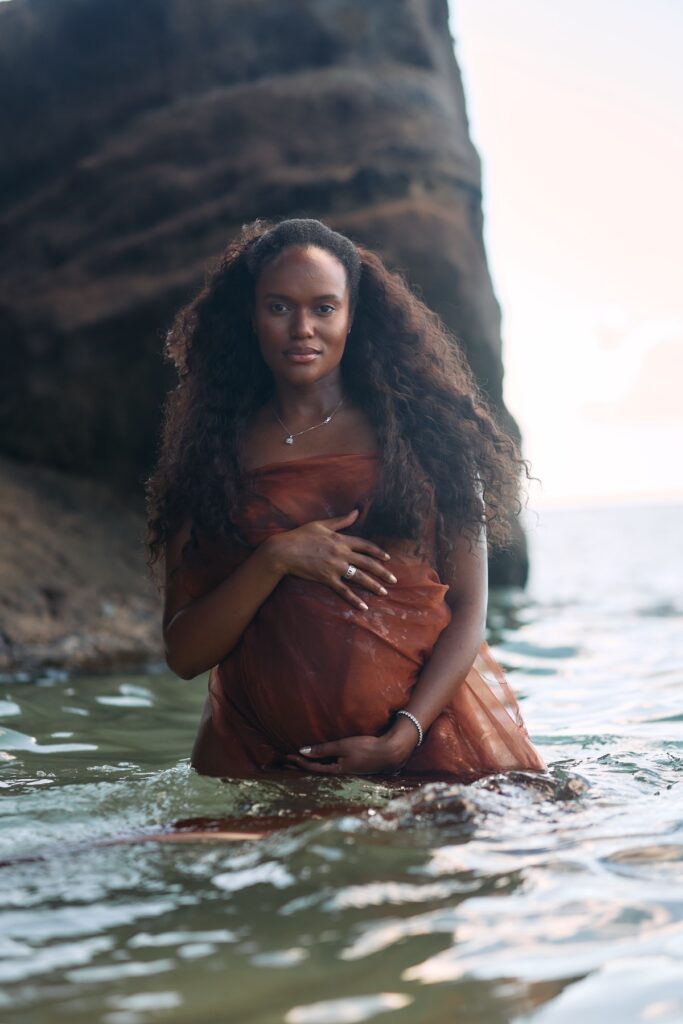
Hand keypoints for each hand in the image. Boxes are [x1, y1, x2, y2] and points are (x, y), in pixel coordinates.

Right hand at [263, 508, 397, 610]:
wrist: (284, 551)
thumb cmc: (300, 535)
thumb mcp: (321, 524)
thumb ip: (341, 520)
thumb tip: (356, 511)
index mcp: (341, 539)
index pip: (365, 546)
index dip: (378, 552)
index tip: (388, 558)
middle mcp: (341, 553)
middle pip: (368, 563)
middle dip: (383, 572)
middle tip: (394, 579)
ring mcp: (335, 567)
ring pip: (359, 577)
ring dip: (373, 585)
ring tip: (384, 592)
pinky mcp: (327, 579)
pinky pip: (344, 591)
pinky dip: (354, 599)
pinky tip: (364, 606)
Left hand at [285, 728, 418, 775]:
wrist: (391, 752)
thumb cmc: (367, 748)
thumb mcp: (343, 746)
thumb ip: (323, 749)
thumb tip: (302, 751)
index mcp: (336, 770)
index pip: (312, 767)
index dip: (298, 761)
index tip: (286, 756)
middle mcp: (340, 773)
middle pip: (316, 770)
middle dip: (300, 765)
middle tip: (285, 761)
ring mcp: (347, 770)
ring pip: (324, 768)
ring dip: (310, 763)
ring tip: (299, 760)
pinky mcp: (353, 766)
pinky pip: (332, 765)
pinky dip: (322, 761)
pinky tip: (321, 758)